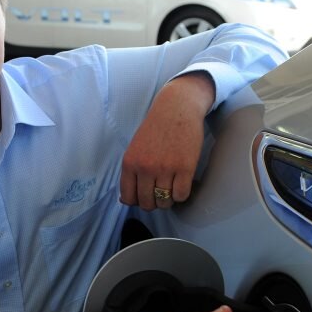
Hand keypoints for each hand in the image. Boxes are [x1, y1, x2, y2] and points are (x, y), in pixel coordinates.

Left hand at [120, 72, 215, 210]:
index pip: (128, 198)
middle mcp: (145, 168)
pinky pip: (181, 195)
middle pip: (147, 203)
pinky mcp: (185, 168)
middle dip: (154, 203)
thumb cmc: (156, 129)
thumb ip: (130, 172)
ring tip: (171, 188)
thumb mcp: (135, 148)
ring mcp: (165, 169)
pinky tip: (181, 184)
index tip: (144, 196)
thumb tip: (126, 201)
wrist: (177, 108)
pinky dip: (181, 195)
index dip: (137, 202)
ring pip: (164, 202)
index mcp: (130, 163)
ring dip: (168, 200)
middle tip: (160, 193)